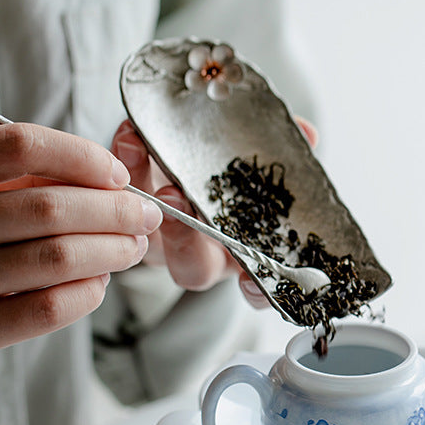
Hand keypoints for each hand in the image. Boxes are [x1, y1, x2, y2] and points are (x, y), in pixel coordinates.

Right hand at [0, 123, 161, 366]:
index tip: (117, 174)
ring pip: (60, 257)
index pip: (22, 146)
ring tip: (133, 247)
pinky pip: (49, 308)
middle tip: (145, 216)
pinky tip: (98, 283)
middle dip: (117, 211)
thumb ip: (11, 182)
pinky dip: (87, 293)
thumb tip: (101, 183)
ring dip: (113, 251)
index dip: (83, 156)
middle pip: (52, 206)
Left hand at [111, 115, 319, 307]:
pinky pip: (116, 195)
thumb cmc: (231, 170)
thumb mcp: (264, 164)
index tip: (251, 280)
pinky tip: (129, 133)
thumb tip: (307, 133)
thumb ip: (284, 154)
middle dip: (185, 237)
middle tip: (179, 202)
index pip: (252, 286)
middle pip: (192, 266)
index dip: (253, 290)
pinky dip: (124, 161)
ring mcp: (157, 233)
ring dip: (143, 195)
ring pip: (146, 234)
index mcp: (239, 251)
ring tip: (144, 153)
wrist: (185, 147)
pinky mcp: (124, 203)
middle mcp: (198, 250)